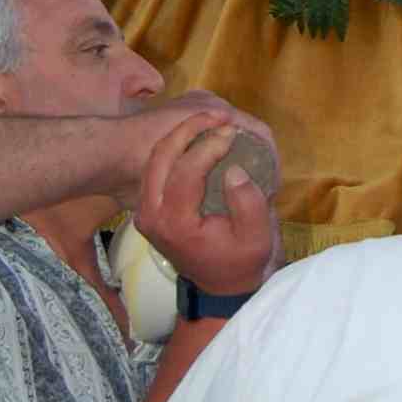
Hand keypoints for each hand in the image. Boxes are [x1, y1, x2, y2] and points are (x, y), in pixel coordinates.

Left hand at [126, 102, 281, 296]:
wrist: (219, 286)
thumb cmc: (241, 261)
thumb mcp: (257, 237)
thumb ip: (249, 203)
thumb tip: (235, 168)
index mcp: (175, 225)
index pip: (185, 172)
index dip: (208, 146)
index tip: (231, 132)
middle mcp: (152, 216)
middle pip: (161, 157)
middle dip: (189, 129)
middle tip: (218, 116)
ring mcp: (145, 210)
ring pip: (155, 157)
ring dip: (180, 134)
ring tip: (210, 120)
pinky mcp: (148, 205)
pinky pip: (156, 165)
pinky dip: (175, 145)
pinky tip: (199, 135)